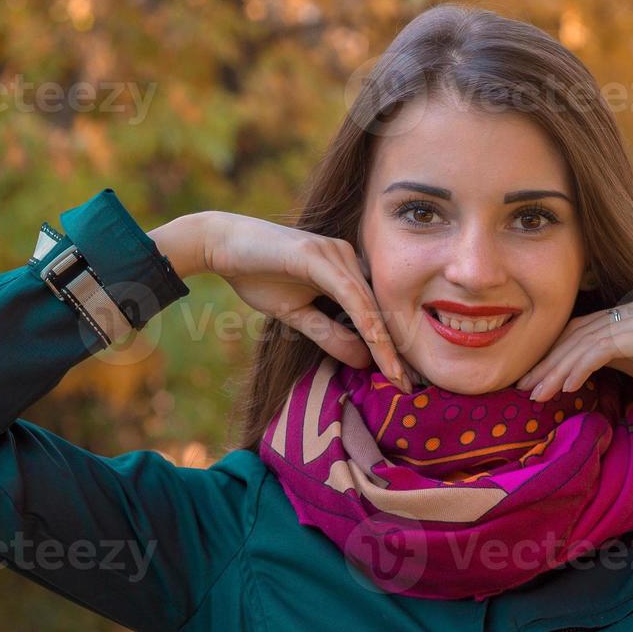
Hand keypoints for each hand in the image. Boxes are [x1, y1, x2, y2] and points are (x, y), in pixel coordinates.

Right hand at [200, 211, 412, 392]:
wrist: (221, 245)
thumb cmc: (258, 275)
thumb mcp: (297, 315)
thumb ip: (330, 334)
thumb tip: (364, 360)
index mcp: (347, 270)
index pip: (377, 313)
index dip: (391, 348)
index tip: (404, 380)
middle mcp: (349, 258)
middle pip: (381, 310)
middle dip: (397, 350)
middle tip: (411, 386)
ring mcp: (337, 253)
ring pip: (370, 304)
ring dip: (385, 342)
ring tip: (397, 375)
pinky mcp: (320, 254)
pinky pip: (349, 292)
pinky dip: (364, 320)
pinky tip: (376, 345)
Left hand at [514, 292, 632, 425]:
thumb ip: (613, 357)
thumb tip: (573, 365)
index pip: (583, 327)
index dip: (553, 351)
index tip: (530, 378)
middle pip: (581, 331)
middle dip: (548, 360)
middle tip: (522, 386)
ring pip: (589, 340)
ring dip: (558, 369)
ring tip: (536, 395)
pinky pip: (606, 348)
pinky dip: (582, 367)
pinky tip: (566, 388)